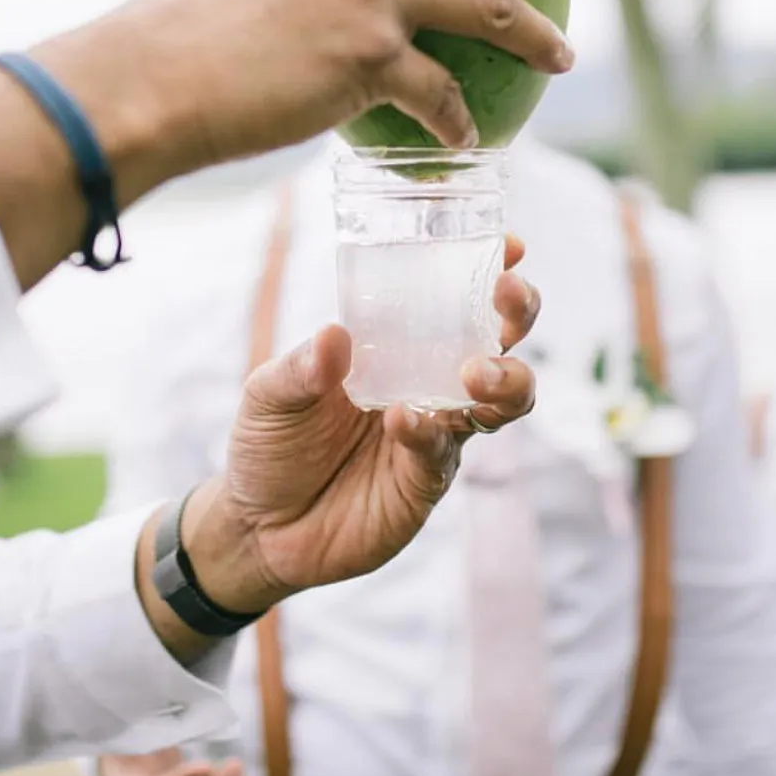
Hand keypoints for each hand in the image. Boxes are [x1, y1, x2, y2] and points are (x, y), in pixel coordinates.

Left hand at [185, 239, 538, 612]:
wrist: (257, 529)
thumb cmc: (270, 446)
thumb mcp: (267, 395)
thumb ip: (299, 368)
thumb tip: (335, 335)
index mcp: (396, 350)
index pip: (454, 302)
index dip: (490, 274)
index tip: (508, 246)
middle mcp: (428, 386)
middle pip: (501, 345)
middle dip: (517, 316)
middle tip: (506, 300)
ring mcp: (435, 435)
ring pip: (503, 403)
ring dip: (504, 380)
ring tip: (474, 372)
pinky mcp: (425, 483)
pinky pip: (443, 452)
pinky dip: (429, 433)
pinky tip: (404, 420)